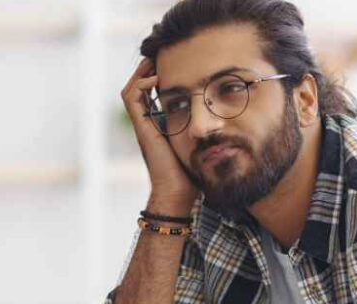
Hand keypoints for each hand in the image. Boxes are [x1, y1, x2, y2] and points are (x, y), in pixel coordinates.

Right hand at [121, 57, 197, 212]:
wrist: (178, 194)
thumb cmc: (191, 176)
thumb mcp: (200, 147)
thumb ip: (205, 134)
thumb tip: (225, 126)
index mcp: (160, 127)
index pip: (152, 95)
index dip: (158, 78)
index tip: (175, 64)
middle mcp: (148, 125)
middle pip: (139, 89)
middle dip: (149, 70)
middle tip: (163, 55)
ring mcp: (143, 127)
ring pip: (131, 90)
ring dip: (142, 72)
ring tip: (156, 60)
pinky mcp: (142, 128)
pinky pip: (131, 98)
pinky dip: (140, 84)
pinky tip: (157, 78)